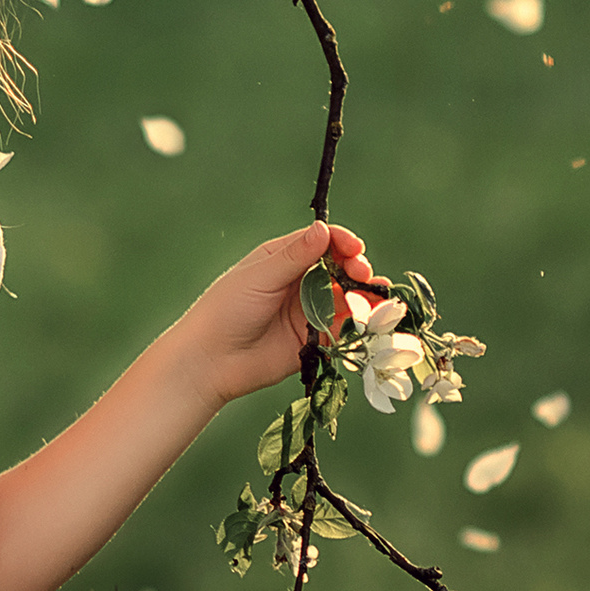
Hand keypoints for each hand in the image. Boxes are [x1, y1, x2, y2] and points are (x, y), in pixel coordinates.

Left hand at [171, 221, 390, 410]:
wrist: (212, 360)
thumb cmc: (226, 310)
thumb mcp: (260, 276)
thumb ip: (295, 256)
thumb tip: (323, 229)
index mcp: (281, 259)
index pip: (320, 242)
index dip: (341, 243)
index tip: (356, 249)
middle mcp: (298, 282)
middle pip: (338, 269)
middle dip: (356, 269)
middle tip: (364, 275)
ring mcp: (308, 310)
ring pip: (346, 297)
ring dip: (365, 296)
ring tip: (377, 299)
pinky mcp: (315, 339)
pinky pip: (344, 328)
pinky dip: (361, 323)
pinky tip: (372, 320)